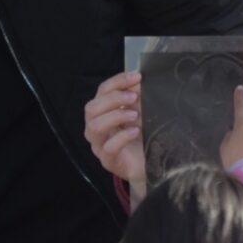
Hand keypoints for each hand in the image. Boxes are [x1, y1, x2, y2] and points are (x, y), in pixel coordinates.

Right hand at [83, 71, 145, 194]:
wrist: (151, 166)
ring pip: (95, 126)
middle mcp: (96, 128)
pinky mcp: (108, 161)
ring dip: (115, 116)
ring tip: (135, 115)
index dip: (117, 81)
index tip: (136, 76)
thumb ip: (137, 99)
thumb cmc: (143, 137)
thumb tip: (139, 80)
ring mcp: (99, 145)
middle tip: (134, 96)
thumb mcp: (141, 114)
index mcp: (102, 112)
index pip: (102, 91)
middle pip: (92, 108)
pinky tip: (135, 131)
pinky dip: (122, 136)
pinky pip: (108, 147)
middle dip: (113, 98)